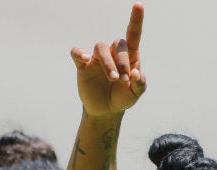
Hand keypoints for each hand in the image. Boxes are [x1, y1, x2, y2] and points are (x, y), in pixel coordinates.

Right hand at [72, 2, 146, 116]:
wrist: (106, 111)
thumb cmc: (123, 98)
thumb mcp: (135, 94)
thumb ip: (140, 84)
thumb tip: (136, 73)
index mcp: (129, 56)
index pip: (133, 34)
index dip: (136, 20)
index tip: (138, 5)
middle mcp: (113, 53)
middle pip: (117, 44)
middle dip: (122, 62)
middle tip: (123, 80)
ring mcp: (97, 59)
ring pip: (100, 48)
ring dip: (108, 63)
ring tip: (113, 78)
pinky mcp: (83, 66)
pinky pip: (77, 53)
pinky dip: (79, 53)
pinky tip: (84, 59)